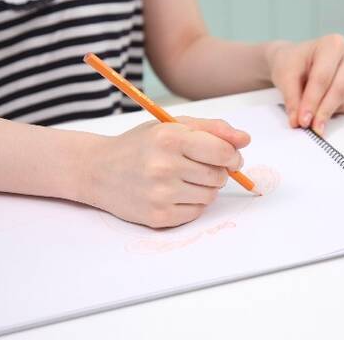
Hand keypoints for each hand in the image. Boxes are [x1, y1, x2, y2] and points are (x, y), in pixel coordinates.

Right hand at [78, 117, 249, 227]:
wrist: (98, 170)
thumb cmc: (140, 145)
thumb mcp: (172, 125)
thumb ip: (212, 128)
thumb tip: (245, 140)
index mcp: (169, 138)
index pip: (223, 152)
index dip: (233, 155)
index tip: (230, 157)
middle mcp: (164, 166)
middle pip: (219, 176)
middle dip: (217, 171)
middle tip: (197, 165)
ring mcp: (160, 194)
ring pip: (211, 195)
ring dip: (205, 188)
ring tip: (183, 178)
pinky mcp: (158, 217)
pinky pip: (196, 212)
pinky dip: (192, 203)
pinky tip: (173, 192)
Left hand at [267, 35, 343, 134]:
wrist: (297, 61)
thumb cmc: (292, 64)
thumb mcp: (285, 76)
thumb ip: (292, 99)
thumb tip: (297, 120)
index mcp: (332, 44)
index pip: (323, 77)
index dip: (312, 101)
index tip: (303, 120)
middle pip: (340, 89)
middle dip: (323, 111)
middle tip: (311, 127)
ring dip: (329, 112)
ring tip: (312, 114)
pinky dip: (339, 111)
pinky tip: (325, 105)